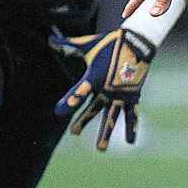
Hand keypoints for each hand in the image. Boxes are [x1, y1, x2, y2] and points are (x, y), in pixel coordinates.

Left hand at [50, 28, 155, 148]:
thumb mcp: (88, 45)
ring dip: (106, 133)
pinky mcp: (133, 96)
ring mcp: (121, 94)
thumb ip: (68, 45)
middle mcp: (107, 88)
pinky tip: (130, 142)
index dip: (68, 102)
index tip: (58, 112)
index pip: (79, 92)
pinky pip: (132, 114)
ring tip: (101, 148)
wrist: (137, 42)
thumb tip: (49, 39)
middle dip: (83, 121)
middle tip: (74, 132)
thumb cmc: (110, 43)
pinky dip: (132, 127)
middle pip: (93, 108)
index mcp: (95, 77)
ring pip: (112, 117)